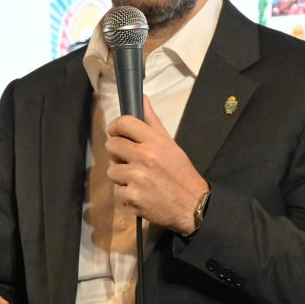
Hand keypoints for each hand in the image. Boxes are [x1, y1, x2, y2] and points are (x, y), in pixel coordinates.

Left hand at [104, 98, 208, 234]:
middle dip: (117, 153)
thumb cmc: (181, 173)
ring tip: (138, 180)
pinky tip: (140, 194)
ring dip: (121, 176)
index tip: (116, 133)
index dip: (115, 127)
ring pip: (112, 170)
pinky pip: (117, 192)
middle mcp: (144, 157)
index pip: (124, 123)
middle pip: (111, 145)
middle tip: (129, 160)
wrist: (193, 205)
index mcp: (155, 142)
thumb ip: (152, 122)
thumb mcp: (170, 144)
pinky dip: (126, 195)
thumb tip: (142, 98)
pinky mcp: (132, 197)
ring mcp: (136, 177)